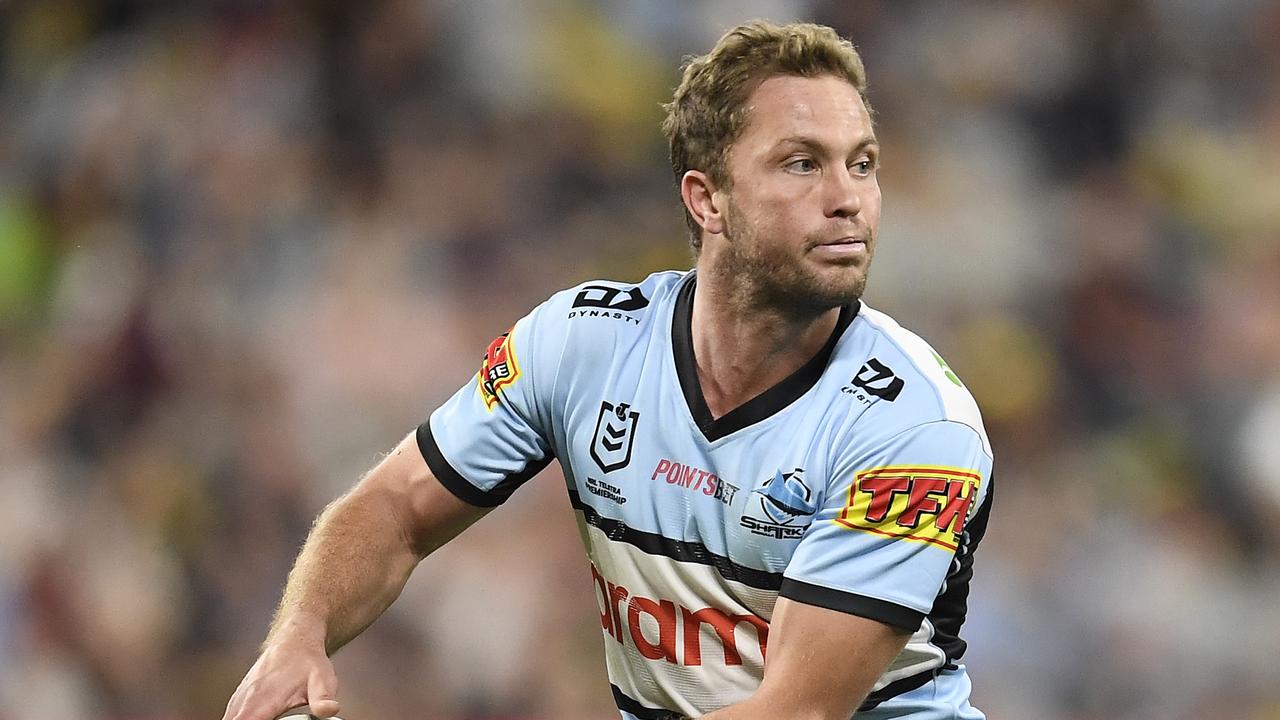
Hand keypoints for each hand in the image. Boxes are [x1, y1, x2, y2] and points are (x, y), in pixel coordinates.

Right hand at [223, 633, 339, 719]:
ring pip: (228, 719)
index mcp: (263, 701)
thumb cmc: (309, 662)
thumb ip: (322, 699)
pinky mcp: (237, 700)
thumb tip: (329, 709)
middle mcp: (245, 701)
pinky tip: (256, 717)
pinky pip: (230, 716)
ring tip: (268, 716)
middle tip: (270, 719)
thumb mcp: (323, 680)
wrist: (296, 641)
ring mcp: (239, 700)